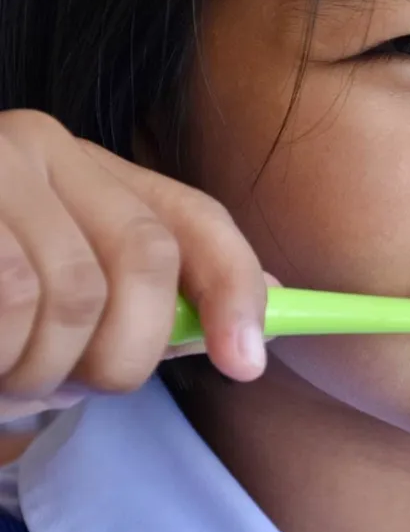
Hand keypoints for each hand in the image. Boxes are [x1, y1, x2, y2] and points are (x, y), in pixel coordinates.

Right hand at [0, 110, 270, 422]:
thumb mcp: (55, 277)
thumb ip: (144, 292)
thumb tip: (261, 320)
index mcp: (87, 163)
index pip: (194, 222)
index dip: (236, 293)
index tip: (249, 364)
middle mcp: (35, 144)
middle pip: (141, 261)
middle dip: (122, 353)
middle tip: (73, 387)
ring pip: (60, 294)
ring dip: (39, 368)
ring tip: (7, 375)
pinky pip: (0, 303)